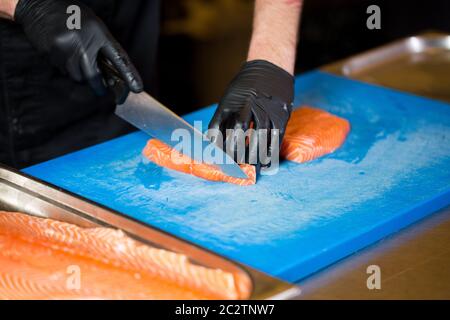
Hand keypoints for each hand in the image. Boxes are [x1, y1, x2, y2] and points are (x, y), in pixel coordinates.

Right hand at [14, 0, 142, 94]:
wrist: (40, 4)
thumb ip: (103, 48)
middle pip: (93, 76)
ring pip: (77, 76)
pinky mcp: (51, 53)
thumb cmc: (72, 16)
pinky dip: (66, 67)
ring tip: (76, 59)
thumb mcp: (94, 27)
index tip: (137, 88)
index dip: (129, 74)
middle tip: (102, 90)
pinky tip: (63, 54)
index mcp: (98, 33)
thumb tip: (111, 76)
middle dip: (99, 86)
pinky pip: (63, 70)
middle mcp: (83, 42)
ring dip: (80, 74)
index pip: (118, 58)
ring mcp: (66, 49)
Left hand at [208, 60, 293, 168]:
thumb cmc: (246, 88)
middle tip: (235, 167)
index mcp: (229, 102)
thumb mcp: (230, 98)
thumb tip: (216, 145)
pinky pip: (275, 138)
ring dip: (254, 157)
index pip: (217, 128)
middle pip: (237, 134)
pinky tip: (267, 162)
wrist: (269, 69)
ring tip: (251, 169)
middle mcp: (247, 105)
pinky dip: (271, 152)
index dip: (216, 147)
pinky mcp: (280, 115)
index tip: (217, 159)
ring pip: (258, 138)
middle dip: (234, 154)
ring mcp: (265, 110)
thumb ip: (224, 119)